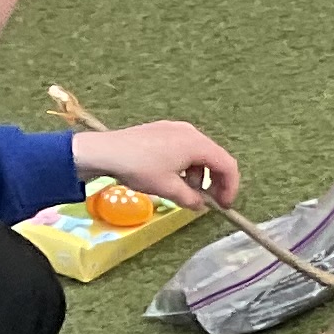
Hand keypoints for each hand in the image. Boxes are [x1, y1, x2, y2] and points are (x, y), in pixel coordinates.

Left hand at [72, 120, 237, 208]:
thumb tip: (200, 205)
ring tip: (185, 190)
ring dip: (198, 174)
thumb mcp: (167, 189)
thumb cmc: (140, 168)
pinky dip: (185, 164)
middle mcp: (191, 132)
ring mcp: (175, 128)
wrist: (103, 151)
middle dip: (214, 181)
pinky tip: (170, 175)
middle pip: (214, 158)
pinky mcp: (161, 129)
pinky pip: (183, 147)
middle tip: (209, 200)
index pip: (227, 166)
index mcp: (198, 145)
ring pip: (198, 153)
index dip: (230, 187)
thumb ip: (190, 199)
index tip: (224, 205)